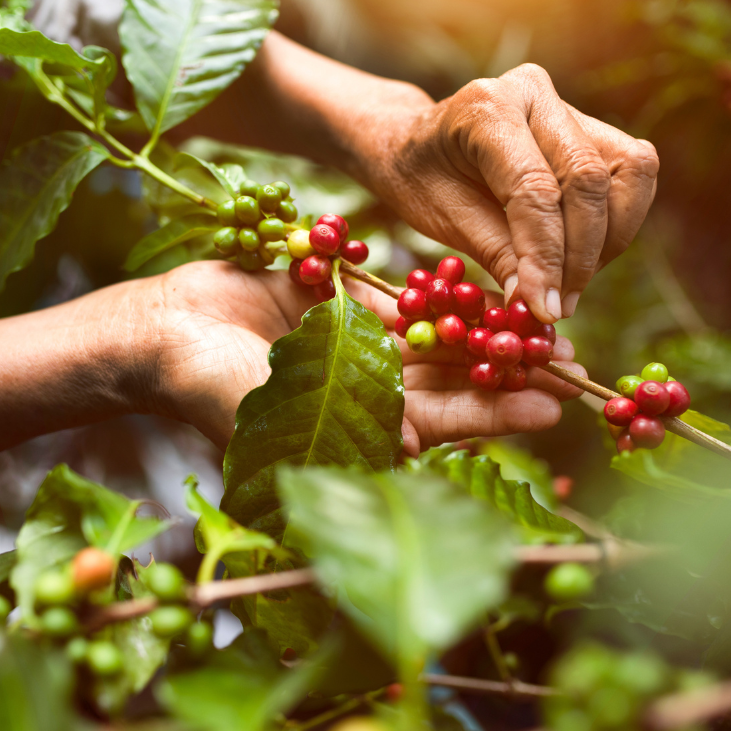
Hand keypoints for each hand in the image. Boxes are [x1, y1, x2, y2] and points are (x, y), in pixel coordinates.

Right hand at [143, 262, 584, 455]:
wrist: (159, 331)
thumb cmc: (202, 384)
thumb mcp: (270, 412)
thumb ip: (339, 424)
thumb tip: (414, 447)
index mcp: (355, 430)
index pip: (440, 425)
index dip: (495, 415)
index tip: (552, 404)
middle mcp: (364, 393)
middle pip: (450, 382)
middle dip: (506, 373)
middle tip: (571, 361)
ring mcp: (353, 348)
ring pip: (433, 338)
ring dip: (484, 330)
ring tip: (541, 318)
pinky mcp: (338, 306)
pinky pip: (399, 299)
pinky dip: (438, 293)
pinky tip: (484, 283)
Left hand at [364, 63, 658, 322]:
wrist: (414, 144)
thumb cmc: (421, 180)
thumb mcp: (441, 219)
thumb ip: (495, 254)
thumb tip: (541, 306)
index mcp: (486, 108)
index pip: (534, 189)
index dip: (546, 256)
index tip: (544, 309)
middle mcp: (534, 94)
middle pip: (588, 178)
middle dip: (581, 255)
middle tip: (558, 306)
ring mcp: (568, 105)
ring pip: (629, 173)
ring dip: (608, 241)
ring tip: (568, 285)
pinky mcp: (593, 126)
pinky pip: (630, 176)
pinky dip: (615, 225)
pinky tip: (578, 258)